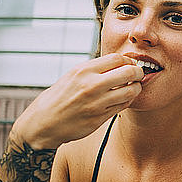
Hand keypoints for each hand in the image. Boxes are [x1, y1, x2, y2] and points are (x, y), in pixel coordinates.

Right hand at [11, 53, 143, 149]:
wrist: (43, 123)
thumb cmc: (60, 96)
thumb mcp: (73, 75)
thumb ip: (96, 69)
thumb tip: (121, 62)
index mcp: (84, 70)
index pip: (118, 58)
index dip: (129, 60)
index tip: (130, 64)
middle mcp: (91, 85)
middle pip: (129, 72)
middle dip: (138, 72)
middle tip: (137, 75)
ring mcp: (97, 103)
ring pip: (131, 91)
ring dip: (136, 88)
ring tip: (132, 88)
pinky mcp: (100, 118)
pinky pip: (124, 105)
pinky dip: (127, 100)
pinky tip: (122, 99)